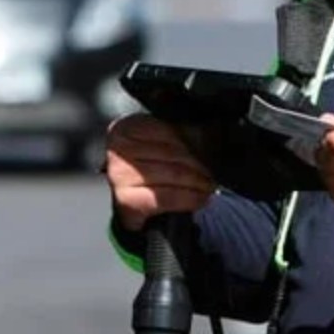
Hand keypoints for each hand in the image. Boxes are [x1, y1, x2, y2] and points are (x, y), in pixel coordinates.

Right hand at [104, 114, 215, 231]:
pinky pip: (168, 197)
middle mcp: (118, 150)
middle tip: (215, 171)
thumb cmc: (145, 170)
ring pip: (174, 174)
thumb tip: (209, 133)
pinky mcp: (126, 199)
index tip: (211, 149)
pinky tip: (202, 199)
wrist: (127, 206)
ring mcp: (120, 175)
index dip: (194, 140)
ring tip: (211, 185)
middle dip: (200, 163)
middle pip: (173, 153)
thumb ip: (177, 134)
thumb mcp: (156, 144)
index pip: (168, 130)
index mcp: (125, 128)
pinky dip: (190, 198)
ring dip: (199, 181)